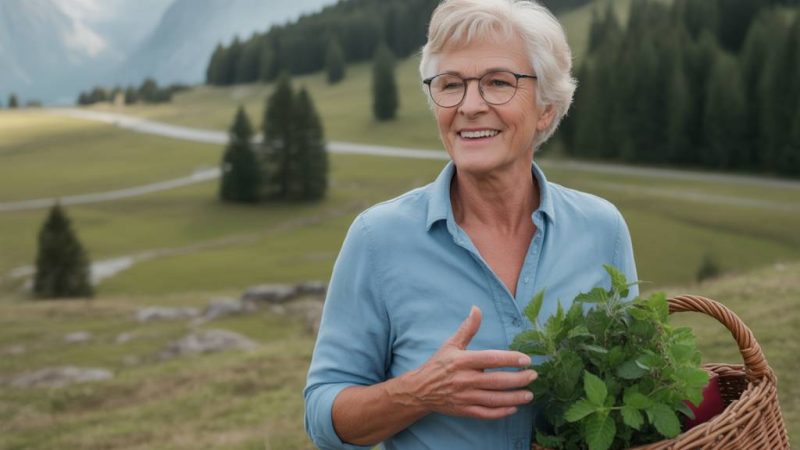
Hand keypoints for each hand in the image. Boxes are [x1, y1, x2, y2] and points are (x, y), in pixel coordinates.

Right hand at [398, 306, 537, 419]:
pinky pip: (487, 414)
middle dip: (519, 379)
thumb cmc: (438, 365)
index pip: (491, 359)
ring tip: (530, 394)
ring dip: (515, 397)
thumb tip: (477, 308)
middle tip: (533, 376)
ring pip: (495, 399)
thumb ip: (467, 328)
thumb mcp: (451, 344)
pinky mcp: (465, 411)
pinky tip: (514, 408)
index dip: (510, 359)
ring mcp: (465, 397)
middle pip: (497, 381)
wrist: (420, 390)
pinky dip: (501, 412)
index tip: (526, 359)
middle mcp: (465, 380)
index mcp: (463, 361)